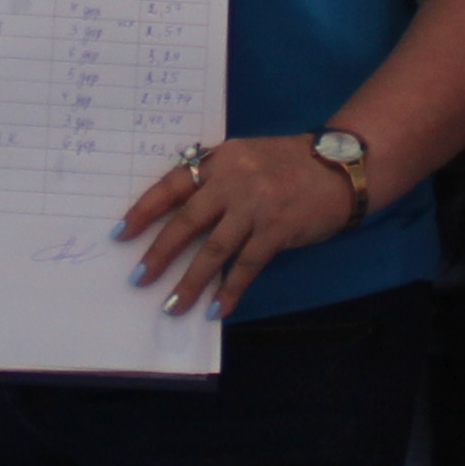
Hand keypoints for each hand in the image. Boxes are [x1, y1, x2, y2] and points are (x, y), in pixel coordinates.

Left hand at [117, 135, 359, 318]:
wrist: (342, 166)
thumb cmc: (292, 163)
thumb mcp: (247, 156)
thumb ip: (218, 177)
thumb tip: (183, 214)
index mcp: (221, 160)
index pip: (172, 185)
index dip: (145, 210)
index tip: (122, 234)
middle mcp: (233, 181)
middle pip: (186, 222)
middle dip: (160, 254)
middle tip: (139, 278)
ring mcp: (256, 207)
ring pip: (213, 251)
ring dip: (191, 282)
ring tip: (172, 306)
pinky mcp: (277, 230)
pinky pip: (246, 266)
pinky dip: (229, 290)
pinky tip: (217, 309)